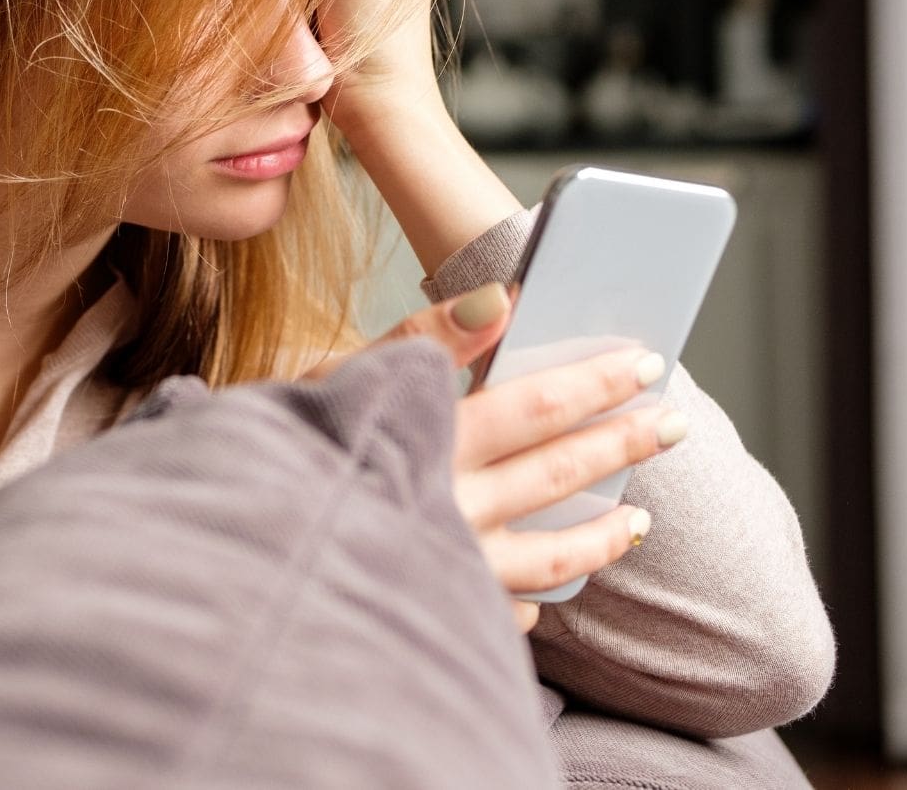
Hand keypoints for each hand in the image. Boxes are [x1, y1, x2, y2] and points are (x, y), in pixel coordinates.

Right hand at [308, 283, 683, 633]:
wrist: (233, 543)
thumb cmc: (273, 446)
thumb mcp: (334, 376)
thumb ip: (420, 337)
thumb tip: (501, 298)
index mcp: (426, 438)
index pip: (536, 404)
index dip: (595, 381)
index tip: (644, 361)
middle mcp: (447, 506)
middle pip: (558, 472)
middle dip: (623, 443)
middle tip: (673, 423)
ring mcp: (445, 565)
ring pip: (549, 555)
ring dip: (601, 533)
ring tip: (636, 521)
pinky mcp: (431, 608)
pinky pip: (499, 608)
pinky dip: (529, 598)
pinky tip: (543, 595)